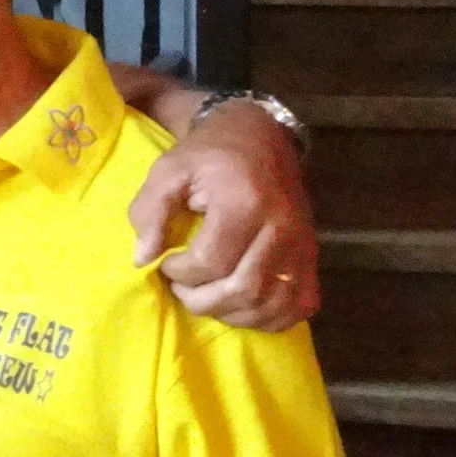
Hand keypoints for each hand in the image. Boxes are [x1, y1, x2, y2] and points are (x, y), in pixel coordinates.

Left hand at [128, 101, 318, 329]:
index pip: (210, 262)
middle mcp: (282, 228)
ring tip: (205, 296)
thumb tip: (142, 259)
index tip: (165, 262)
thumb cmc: (208, 155)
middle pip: (242, 290)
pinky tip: (239, 306)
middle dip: (201, 300)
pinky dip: (268, 318)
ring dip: (230, 313)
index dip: (178, 272)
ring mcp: (303, 246)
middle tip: (181, 287)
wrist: (259, 139)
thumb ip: (148, 212)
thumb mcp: (169, 170)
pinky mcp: (313, 258)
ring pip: (270, 305)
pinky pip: (299, 305)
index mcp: (245, 203)